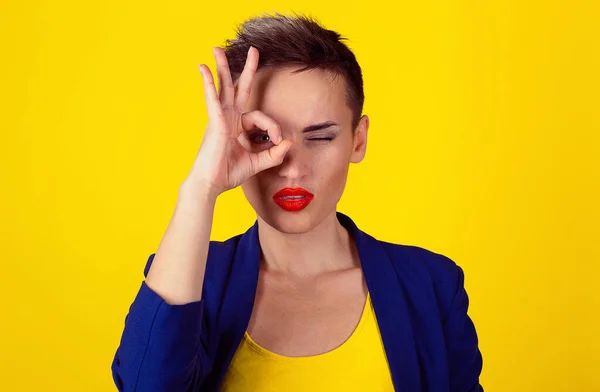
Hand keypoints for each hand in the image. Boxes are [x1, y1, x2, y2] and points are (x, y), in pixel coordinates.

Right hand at [183, 46, 291, 197]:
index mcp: (237, 126)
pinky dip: (208, 84)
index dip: (273, 127)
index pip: (261, 117)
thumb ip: (274, 154)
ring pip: (223, 88)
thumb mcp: (257, 163)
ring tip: (217, 49)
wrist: (210, 185)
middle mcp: (228, 118)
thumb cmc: (228, 174)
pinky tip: (204, 70)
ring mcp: (220, 118)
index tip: (279, 141)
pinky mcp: (214, 123)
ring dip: (222, 68)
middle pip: (238, 88)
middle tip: (254, 50)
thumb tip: (289, 143)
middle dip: (247, 69)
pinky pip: (212, 100)